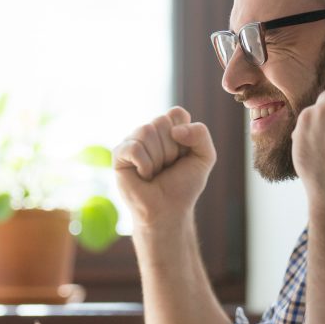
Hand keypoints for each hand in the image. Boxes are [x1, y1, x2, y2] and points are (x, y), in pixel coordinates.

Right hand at [113, 107, 215, 226]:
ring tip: (155, 172)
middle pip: (161, 121)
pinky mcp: (119, 154)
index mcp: (169, 128)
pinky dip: (145, 165)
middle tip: (168, 167)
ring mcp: (133, 141)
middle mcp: (149, 131)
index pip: (176, 113)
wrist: (168, 210)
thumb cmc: (184, 185)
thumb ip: (200, 134)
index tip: (183, 154)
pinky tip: (144, 176)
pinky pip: (134, 148)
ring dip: (158, 159)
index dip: (184, 134)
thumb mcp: (205, 157)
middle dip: (171, 149)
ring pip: (146, 132)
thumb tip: (175, 131)